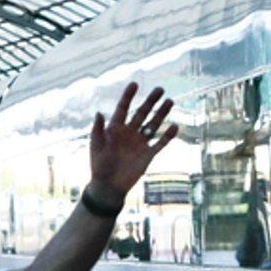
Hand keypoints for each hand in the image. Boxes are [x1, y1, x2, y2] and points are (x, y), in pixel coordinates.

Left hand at [89, 83, 177, 199]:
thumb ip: (98, 130)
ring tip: (170, 101)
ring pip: (153, 124)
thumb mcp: (96, 147)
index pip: (123, 108)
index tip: (135, 84)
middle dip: (151, 101)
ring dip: (161, 114)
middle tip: (160, 89)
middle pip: (142, 113)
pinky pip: (160, 143)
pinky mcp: (148, 154)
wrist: (109, 186)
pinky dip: (167, 136)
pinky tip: (174, 126)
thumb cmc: (99, 166)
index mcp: (115, 129)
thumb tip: (99, 113)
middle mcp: (129, 133)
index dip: (128, 96)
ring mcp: (140, 143)